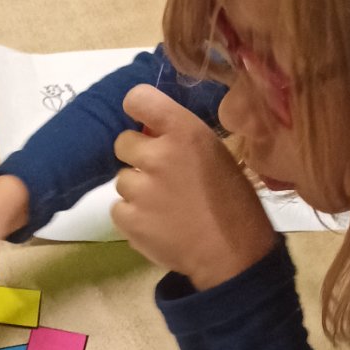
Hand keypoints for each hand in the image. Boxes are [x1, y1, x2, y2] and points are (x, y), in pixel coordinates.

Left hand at [112, 85, 275, 289]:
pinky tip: (156, 223)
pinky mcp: (128, 220)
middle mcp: (158, 155)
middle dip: (137, 156)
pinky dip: (132, 216)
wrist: (230, 251)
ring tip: (163, 205)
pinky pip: (118, 208)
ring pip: (121, 179)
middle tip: (160, 175)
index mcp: (185, 132)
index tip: (143, 122)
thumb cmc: (231, 200)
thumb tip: (150, 131)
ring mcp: (140, 189)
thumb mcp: (215, 153)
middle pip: (122, 143)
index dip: (136, 108)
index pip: (139, 98)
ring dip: (136, 190)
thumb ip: (181, 138)